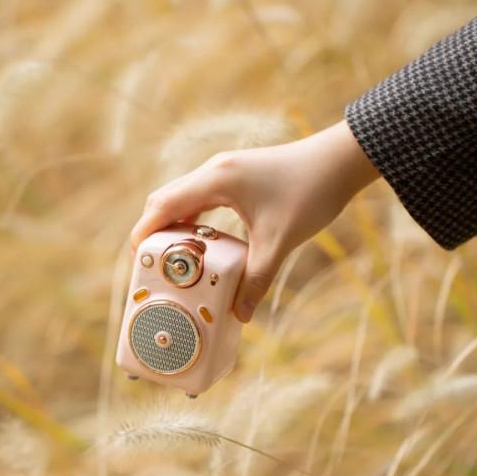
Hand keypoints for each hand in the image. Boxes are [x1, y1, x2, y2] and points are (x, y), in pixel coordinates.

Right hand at [129, 120, 379, 322]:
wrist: (339, 161)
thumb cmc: (311, 192)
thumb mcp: (280, 241)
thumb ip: (257, 278)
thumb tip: (241, 314)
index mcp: (217, 180)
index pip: (162, 206)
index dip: (143, 234)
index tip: (138, 263)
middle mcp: (214, 171)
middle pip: (164, 200)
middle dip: (153, 233)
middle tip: (153, 267)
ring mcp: (224, 171)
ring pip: (181, 197)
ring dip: (172, 226)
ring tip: (173, 261)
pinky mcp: (236, 175)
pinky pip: (200, 197)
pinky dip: (191, 219)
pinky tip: (202, 244)